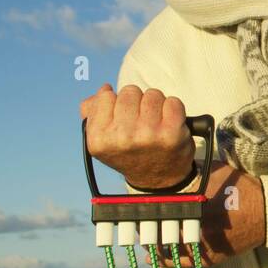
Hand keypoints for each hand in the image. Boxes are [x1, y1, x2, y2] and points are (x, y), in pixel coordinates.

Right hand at [80, 84, 195, 188]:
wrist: (157, 179)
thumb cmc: (129, 152)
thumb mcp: (103, 138)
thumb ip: (93, 111)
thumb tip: (104, 89)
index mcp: (99, 139)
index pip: (106, 95)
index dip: (115, 103)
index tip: (121, 118)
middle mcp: (122, 138)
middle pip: (130, 91)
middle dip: (136, 102)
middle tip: (140, 121)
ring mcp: (148, 135)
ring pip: (152, 94)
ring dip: (155, 105)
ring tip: (154, 123)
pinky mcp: (172, 133)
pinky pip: (173, 101)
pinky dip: (173, 108)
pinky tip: (168, 123)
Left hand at [143, 161, 265, 267]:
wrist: (267, 211)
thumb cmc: (241, 188)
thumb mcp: (215, 172)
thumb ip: (192, 172)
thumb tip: (170, 170)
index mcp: (195, 205)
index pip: (159, 211)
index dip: (142, 211)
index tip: (133, 209)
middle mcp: (197, 228)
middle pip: (160, 230)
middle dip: (147, 227)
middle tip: (136, 223)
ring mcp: (204, 246)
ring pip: (168, 249)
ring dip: (154, 243)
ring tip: (144, 237)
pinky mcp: (212, 257)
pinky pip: (183, 262)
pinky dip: (166, 260)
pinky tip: (153, 257)